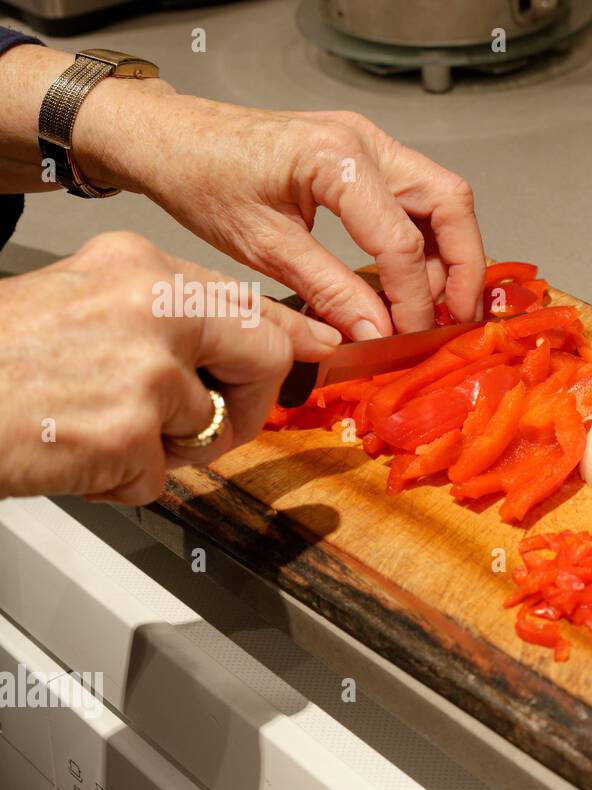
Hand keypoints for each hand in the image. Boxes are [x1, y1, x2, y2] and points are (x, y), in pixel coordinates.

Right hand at [0, 231, 340, 503]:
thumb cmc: (1, 357)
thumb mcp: (84, 303)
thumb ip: (167, 319)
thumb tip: (254, 340)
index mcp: (138, 266)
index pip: (247, 301)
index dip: (289, 335)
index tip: (319, 349)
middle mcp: (149, 305)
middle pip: (262, 355)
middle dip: (249, 403)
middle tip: (212, 425)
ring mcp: (143, 370)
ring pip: (205, 427)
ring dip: (162, 448)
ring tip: (94, 430)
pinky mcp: (127, 434)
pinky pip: (160, 478)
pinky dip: (121, 482)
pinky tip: (73, 454)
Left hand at [84, 97, 485, 339]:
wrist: (173, 138)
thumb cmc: (202, 182)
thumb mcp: (263, 247)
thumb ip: (329, 290)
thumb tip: (379, 336)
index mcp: (335, 159)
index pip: (400, 242)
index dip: (412, 300)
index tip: (409, 341)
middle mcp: (366, 141)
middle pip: (450, 203)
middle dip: (465, 266)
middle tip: (457, 319)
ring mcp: (371, 143)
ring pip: (443, 198)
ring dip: (451, 254)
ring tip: (437, 307)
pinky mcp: (367, 155)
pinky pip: (418, 198)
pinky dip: (427, 240)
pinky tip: (414, 280)